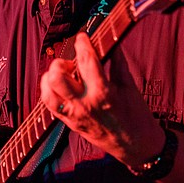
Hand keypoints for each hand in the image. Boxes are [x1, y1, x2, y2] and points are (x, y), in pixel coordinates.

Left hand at [39, 33, 164, 168]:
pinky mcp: (69, 124)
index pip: (86, 60)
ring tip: (65, 74)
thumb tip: (111, 42)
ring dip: (52, 77)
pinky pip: (49, 105)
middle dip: (61, 61)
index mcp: (102, 93)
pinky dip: (50, 91)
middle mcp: (84, 104)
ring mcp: (74, 116)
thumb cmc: (136, 118)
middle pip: (58, 76)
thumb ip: (117, 63)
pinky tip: (61, 87)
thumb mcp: (129, 87)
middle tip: (72, 61)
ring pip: (48, 90)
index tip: (82, 37)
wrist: (136, 147)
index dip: (82, 43)